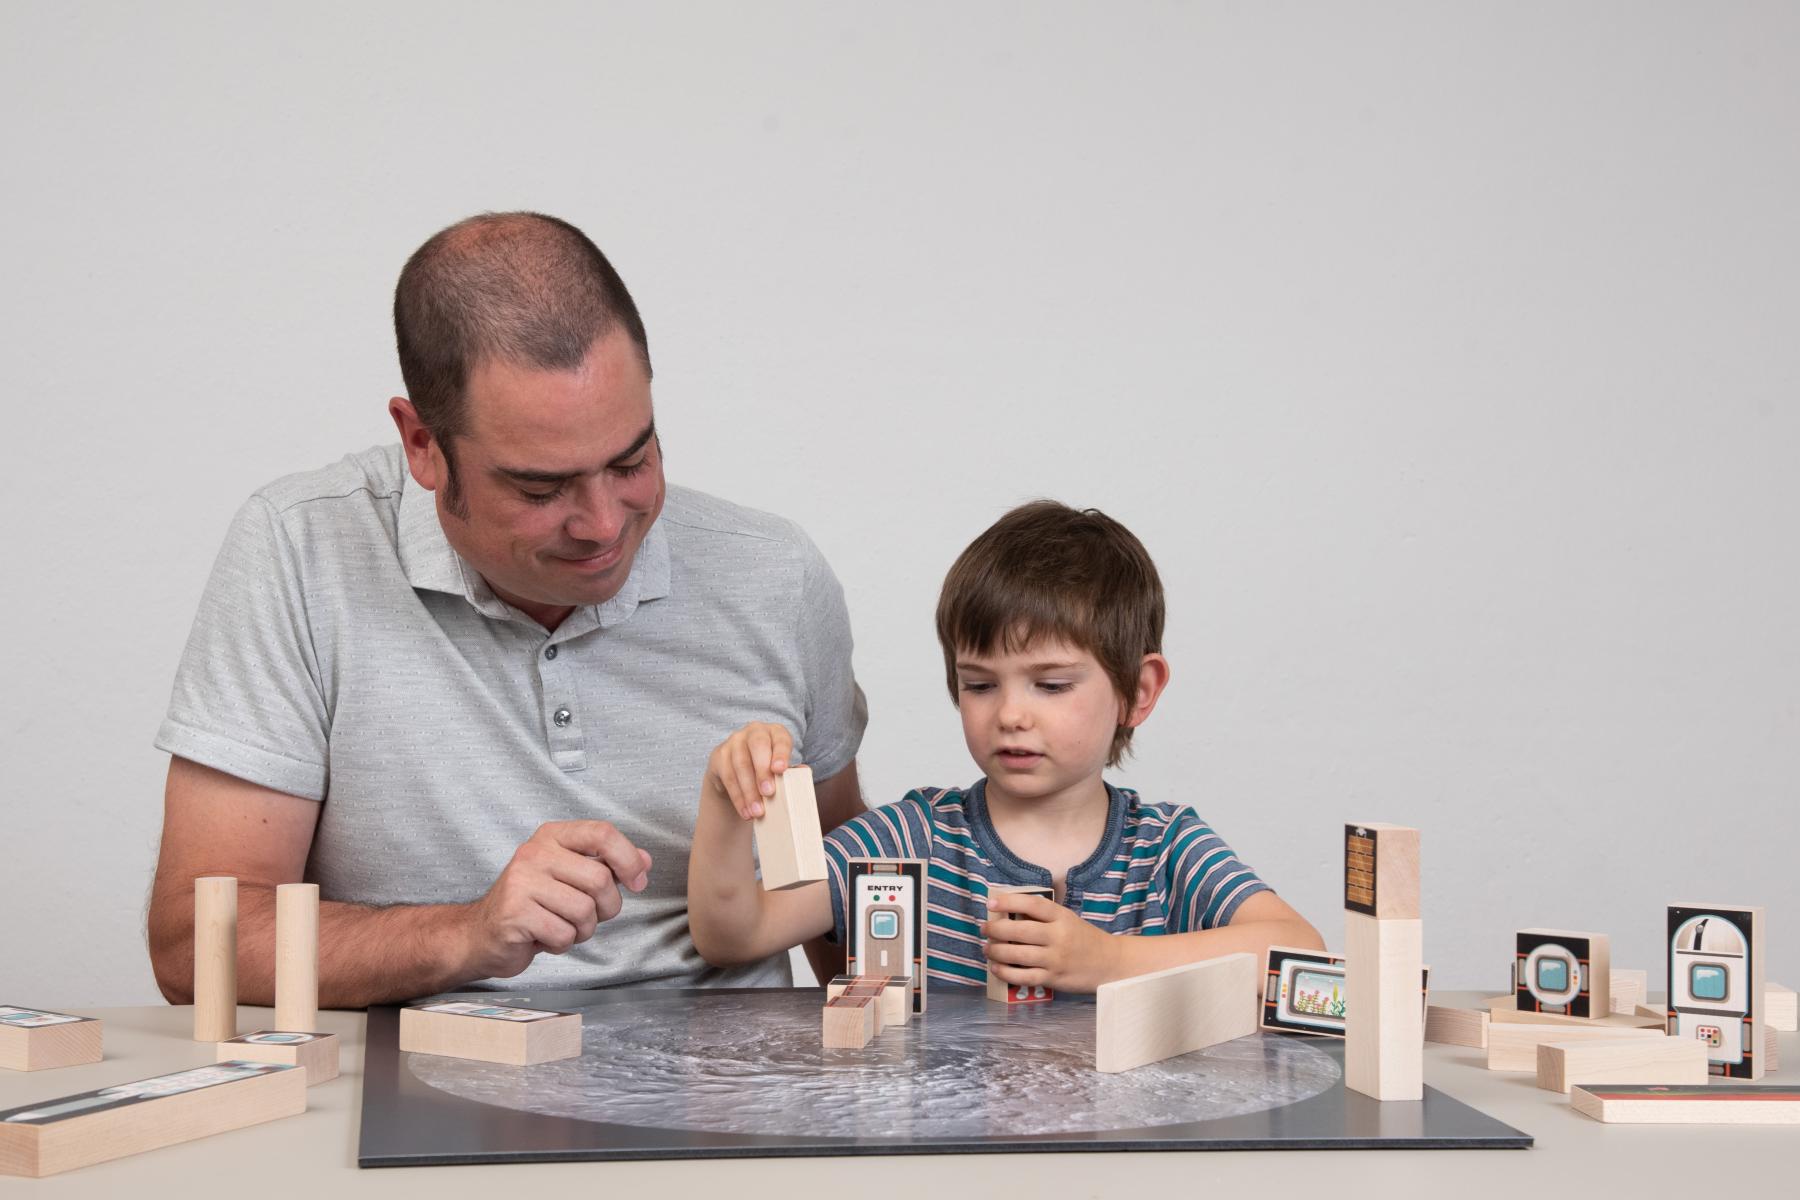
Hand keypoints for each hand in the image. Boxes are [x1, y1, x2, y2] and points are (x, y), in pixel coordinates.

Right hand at [459, 820, 652, 979]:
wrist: (481, 934)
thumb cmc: (533, 905)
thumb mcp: (571, 878)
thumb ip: (608, 866)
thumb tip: (645, 861)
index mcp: (552, 836)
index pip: (602, 833)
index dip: (629, 859)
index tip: (638, 882)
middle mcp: (534, 852)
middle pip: (600, 879)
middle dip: (606, 907)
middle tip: (589, 917)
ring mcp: (521, 881)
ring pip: (584, 910)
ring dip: (582, 930)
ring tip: (561, 926)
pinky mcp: (514, 913)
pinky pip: (563, 934)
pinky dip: (562, 944)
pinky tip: (543, 937)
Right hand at [701, 722, 797, 820]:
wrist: (738, 771)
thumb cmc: (767, 769)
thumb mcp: (780, 767)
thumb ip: (792, 771)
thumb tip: (803, 771)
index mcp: (775, 732)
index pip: (780, 739)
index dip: (781, 753)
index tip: (780, 770)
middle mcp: (754, 731)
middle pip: (758, 746)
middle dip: (763, 771)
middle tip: (769, 793)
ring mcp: (734, 741)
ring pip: (741, 764)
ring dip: (749, 791)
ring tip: (757, 811)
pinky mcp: (719, 755)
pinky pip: (728, 776)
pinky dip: (738, 797)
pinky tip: (745, 811)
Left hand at [982, 890, 1122, 994]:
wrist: (1110, 964)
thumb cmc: (1084, 939)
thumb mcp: (1068, 920)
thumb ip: (1044, 918)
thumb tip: (1009, 915)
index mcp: (1062, 917)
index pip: (1032, 905)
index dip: (1009, 901)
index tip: (991, 902)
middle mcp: (1058, 936)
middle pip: (1019, 931)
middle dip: (996, 930)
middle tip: (984, 928)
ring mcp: (1055, 959)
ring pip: (1018, 955)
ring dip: (996, 951)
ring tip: (987, 948)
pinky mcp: (1053, 978)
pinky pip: (1024, 977)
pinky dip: (1006, 973)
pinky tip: (996, 968)